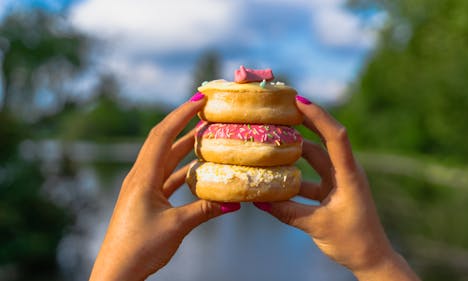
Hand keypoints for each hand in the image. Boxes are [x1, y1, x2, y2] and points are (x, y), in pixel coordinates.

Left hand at [89, 93, 239, 280]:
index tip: (199, 99)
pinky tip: (199, 169)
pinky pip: (167, 176)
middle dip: (183, 122)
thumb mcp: (177, 226)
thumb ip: (206, 210)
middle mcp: (140, 176)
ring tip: (205, 134)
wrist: (117, 272)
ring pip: (166, 158)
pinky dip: (183, 169)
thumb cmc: (140, 248)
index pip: (162, 134)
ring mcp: (142, 187)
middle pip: (163, 140)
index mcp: (143, 177)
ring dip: (184, 146)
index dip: (181, 114)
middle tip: (204, 110)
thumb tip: (234, 201)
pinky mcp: (146, 199)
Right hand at [255, 96, 419, 280]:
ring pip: (315, 158)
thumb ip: (287, 212)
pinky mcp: (333, 191)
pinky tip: (276, 177)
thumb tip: (258, 200)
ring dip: (296, 150)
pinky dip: (295, 175)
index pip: (336, 136)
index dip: (318, 116)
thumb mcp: (317, 226)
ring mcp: (339, 181)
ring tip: (274, 139)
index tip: (298, 101)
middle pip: (324, 139)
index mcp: (349, 175)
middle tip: (282, 109)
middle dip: (304, 122)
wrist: (372, 259)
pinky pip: (311, 177)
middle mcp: (345, 172)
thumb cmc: (353, 242)